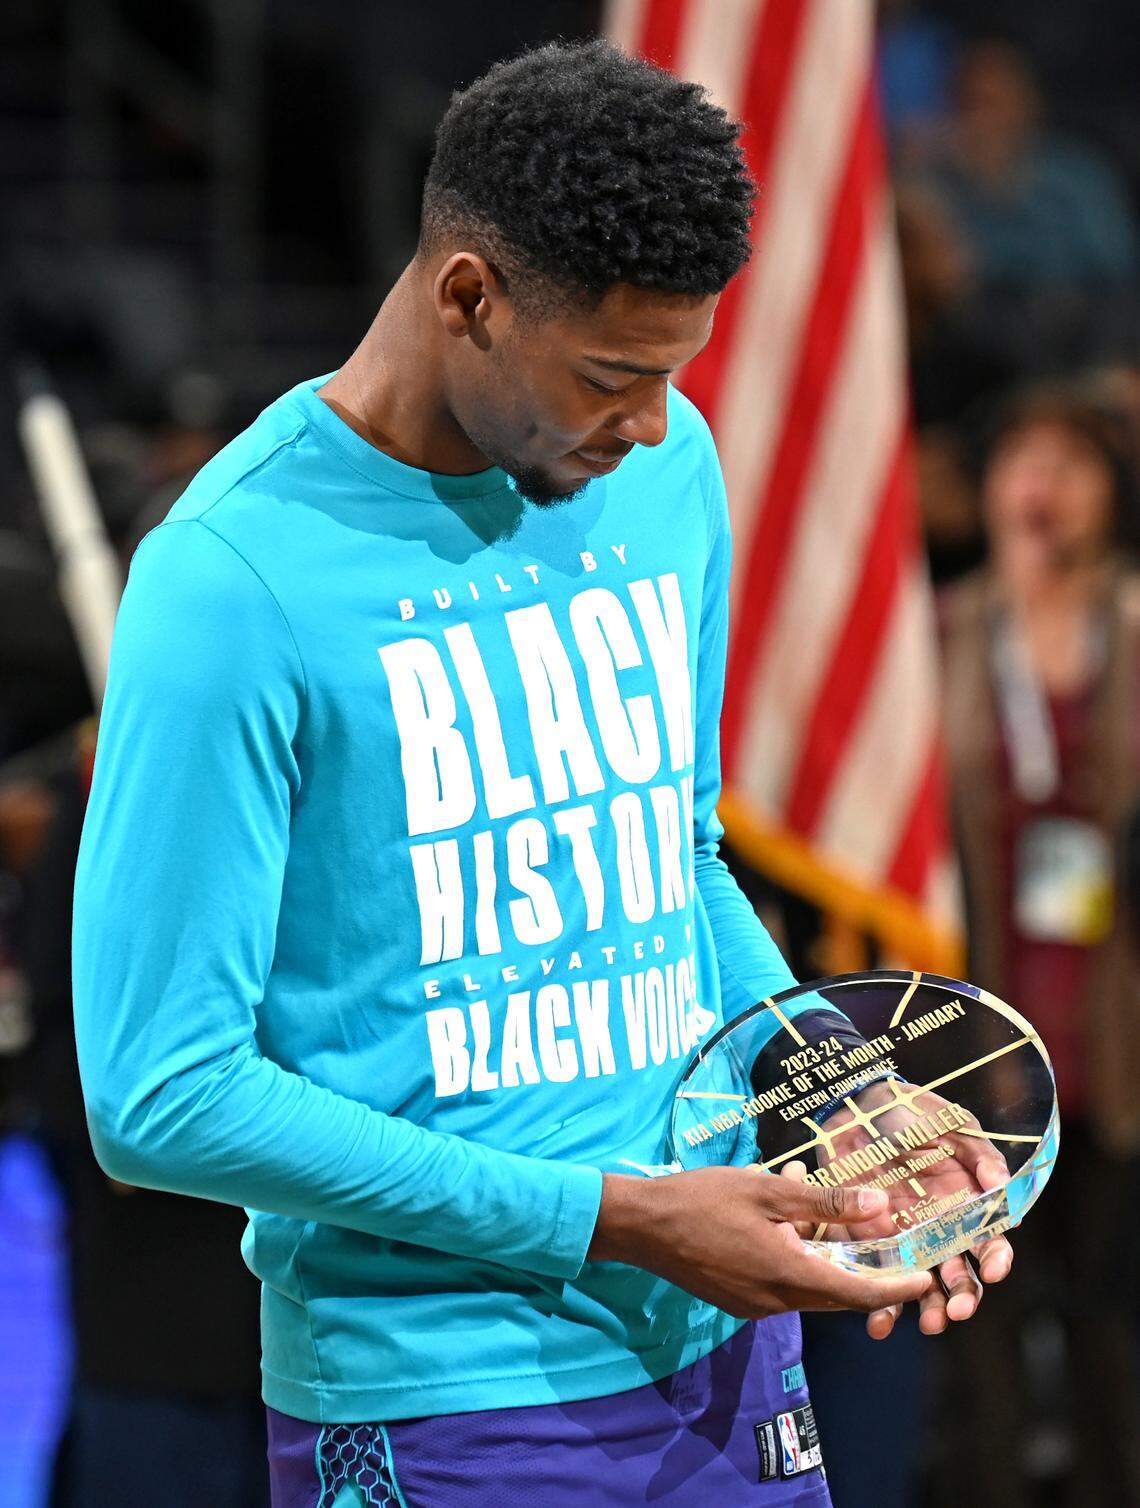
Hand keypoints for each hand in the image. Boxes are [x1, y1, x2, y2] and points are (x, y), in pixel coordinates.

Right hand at [588, 1166, 932, 1319]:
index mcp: (788, 1275)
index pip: (857, 1293)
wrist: (642, 1226)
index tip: (927, 1281)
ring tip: (822, 1210)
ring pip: (809, 1287)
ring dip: (826, 1257)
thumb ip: (824, 1201)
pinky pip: (783, 1285)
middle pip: (836, 1294)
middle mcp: (776, 1302)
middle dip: (867, 1272)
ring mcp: (754, 1306)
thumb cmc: (703, 1199)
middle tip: (891, 1244)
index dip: (896, 1288)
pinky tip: (787, 1221)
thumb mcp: (767, 1191)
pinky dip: (798, 1258)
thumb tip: (881, 1205)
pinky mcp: (738, 1301)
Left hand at [794, 1080, 1013, 1337]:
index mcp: (967, 1207)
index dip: (996, 1259)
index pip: (990, 1242)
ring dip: (930, 1311)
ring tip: (930, 1324)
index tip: (994, 1269)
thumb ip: (979, 1154)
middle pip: (961, 1277)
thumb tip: (1001, 1185)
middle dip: (964, 1297)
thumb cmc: (913, 1114)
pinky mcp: (870, 1244)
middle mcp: (940, 1232)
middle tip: (957, 1310)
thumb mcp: (952, 1125)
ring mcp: (906, 1242)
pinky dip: (881, 1308)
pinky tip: (880, 1324)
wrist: (857, 1109)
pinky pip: (878, 1282)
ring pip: (924, 1289)